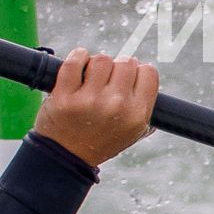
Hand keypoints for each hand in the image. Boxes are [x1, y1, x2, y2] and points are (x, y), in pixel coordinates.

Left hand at [31, 49, 158, 167]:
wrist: (67, 156)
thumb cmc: (102, 140)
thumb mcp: (133, 132)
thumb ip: (146, 108)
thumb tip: (147, 76)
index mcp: (137, 115)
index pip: (149, 73)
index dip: (139, 71)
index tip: (128, 77)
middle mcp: (116, 106)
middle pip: (126, 63)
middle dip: (117, 67)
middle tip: (108, 78)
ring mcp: (90, 100)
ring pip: (101, 60)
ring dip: (96, 64)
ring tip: (92, 76)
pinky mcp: (65, 96)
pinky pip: (75, 62)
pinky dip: (78, 57)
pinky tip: (80, 63)